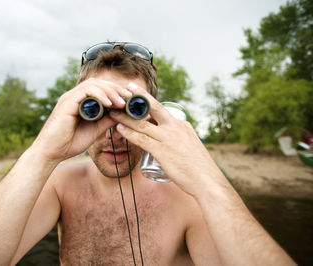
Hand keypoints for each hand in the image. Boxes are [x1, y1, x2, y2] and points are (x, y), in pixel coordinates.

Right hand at [32, 78, 132, 161]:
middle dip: (116, 88)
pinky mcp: (67, 103)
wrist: (52, 153)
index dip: (116, 90)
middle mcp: (75, 96)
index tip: (130, 97)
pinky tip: (110, 104)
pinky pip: (85, 92)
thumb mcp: (95, 129)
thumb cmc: (69, 143)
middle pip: (98, 83)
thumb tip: (123, 113)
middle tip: (129, 96)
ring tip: (122, 101)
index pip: (100, 87)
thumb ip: (107, 120)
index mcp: (81, 101)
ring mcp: (70, 98)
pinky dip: (99, 95)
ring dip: (110, 91)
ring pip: (93, 85)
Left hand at [110, 86, 227, 196]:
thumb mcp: (190, 145)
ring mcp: (168, 138)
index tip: (137, 93)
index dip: (147, 101)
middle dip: (138, 96)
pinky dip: (129, 133)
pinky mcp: (162, 151)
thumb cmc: (198, 167)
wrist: (207, 181)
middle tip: (125, 89)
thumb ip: (178, 139)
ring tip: (113, 112)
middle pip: (153, 107)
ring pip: (142, 123)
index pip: (161, 110)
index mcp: (181, 124)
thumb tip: (168, 140)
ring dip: (125, 117)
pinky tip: (120, 129)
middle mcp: (175, 127)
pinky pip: (141, 139)